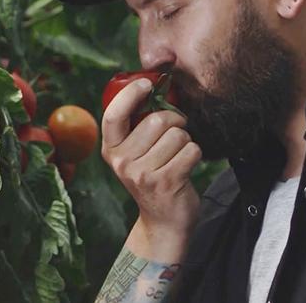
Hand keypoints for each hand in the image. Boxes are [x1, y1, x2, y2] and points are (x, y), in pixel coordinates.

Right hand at [101, 78, 201, 260]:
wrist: (163, 221)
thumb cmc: (152, 176)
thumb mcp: (134, 154)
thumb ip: (136, 126)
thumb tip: (154, 86)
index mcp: (111, 149)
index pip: (113, 114)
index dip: (130, 94)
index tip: (146, 84)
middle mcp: (122, 161)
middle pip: (157, 120)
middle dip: (175, 122)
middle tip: (175, 133)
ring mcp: (142, 174)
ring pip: (178, 134)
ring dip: (186, 141)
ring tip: (178, 155)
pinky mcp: (166, 182)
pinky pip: (191, 150)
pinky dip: (195, 154)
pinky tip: (186, 166)